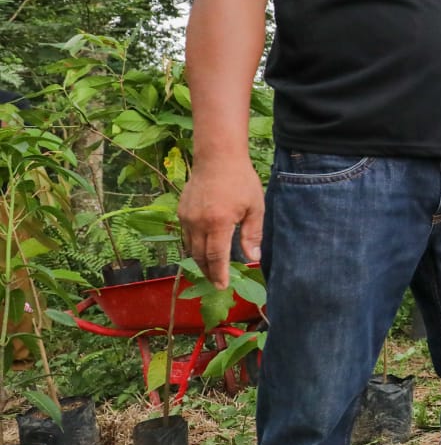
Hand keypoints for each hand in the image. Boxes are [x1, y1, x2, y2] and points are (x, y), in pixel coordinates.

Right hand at [178, 156, 262, 289]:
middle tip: (217, 283)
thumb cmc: (241, 181)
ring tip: (211, 270)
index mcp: (218, 222)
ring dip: (200, 261)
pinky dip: (193, 247)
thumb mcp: (255, 207)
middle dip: (208, 272)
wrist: (217, 158)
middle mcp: (198, 222)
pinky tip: (203, 250)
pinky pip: (186, 236)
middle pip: (200, 256)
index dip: (219, 274)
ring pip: (190, 247)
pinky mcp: (181, 211)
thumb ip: (252, 234)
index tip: (222, 286)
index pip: (216, 257)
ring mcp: (186, 217)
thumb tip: (253, 258)